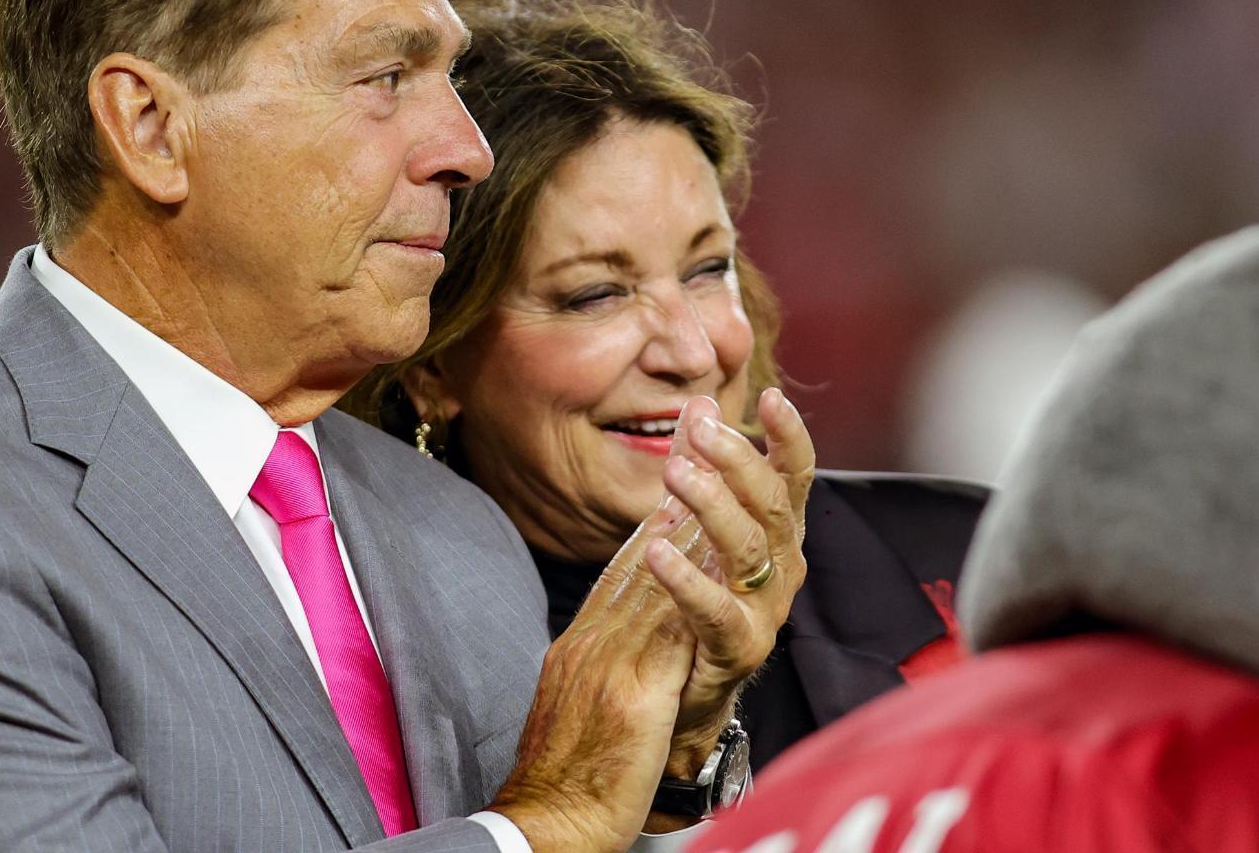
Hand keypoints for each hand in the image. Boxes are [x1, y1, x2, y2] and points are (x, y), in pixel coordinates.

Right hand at [486, 501, 700, 851]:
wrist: (541, 827)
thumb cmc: (564, 780)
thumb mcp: (581, 702)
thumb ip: (606, 660)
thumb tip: (634, 631)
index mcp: (582, 645)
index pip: (622, 568)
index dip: (654, 518)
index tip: (678, 476)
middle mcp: (592, 644)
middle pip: (639, 557)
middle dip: (675, 499)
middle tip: (700, 444)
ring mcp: (609, 666)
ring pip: (656, 579)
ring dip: (688, 523)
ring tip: (713, 477)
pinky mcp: (632, 698)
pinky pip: (672, 634)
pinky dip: (692, 592)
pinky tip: (718, 561)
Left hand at [644, 388, 812, 774]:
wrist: (689, 688)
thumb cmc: (699, 594)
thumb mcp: (698, 521)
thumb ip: (702, 462)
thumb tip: (700, 401)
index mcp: (778, 531)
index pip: (794, 474)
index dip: (789, 435)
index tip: (771, 395)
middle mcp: (782, 566)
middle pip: (770, 503)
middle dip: (738, 461)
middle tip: (703, 430)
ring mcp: (764, 609)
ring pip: (748, 548)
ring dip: (712, 506)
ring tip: (674, 475)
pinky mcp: (737, 648)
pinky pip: (713, 609)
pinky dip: (685, 578)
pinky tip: (656, 549)